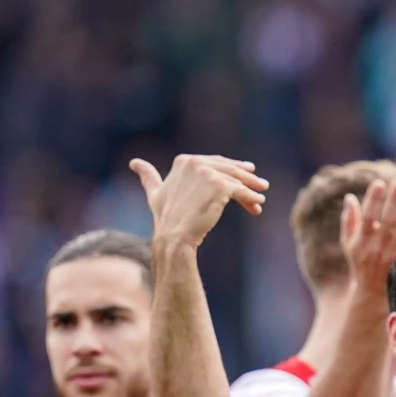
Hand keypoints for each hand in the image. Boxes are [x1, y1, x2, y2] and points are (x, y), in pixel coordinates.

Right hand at [130, 155, 267, 247]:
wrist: (174, 235)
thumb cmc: (165, 218)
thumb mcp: (155, 193)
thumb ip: (148, 177)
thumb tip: (134, 162)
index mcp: (184, 161)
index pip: (214, 163)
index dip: (230, 168)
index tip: (246, 169)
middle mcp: (195, 162)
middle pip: (228, 170)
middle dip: (246, 178)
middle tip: (261, 184)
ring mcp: (208, 173)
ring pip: (237, 181)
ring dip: (252, 190)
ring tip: (261, 197)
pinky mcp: (220, 186)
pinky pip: (241, 191)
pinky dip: (251, 199)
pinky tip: (258, 205)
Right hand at [341, 179, 395, 291]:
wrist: (372, 290)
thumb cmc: (359, 261)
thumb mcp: (348, 242)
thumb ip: (349, 219)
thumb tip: (350, 197)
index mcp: (361, 241)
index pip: (367, 217)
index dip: (373, 199)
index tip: (379, 183)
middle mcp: (377, 247)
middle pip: (388, 220)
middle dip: (394, 200)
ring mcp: (393, 254)